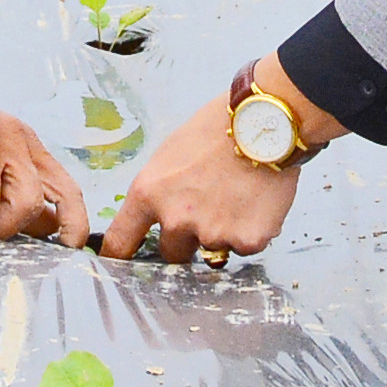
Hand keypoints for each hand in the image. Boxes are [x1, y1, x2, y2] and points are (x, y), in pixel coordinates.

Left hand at [98, 101, 301, 263]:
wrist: (266, 123)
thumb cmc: (217, 130)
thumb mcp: (169, 156)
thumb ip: (159, 193)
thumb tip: (156, 215)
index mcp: (149, 194)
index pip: (120, 241)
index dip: (121, 257)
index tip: (125, 263)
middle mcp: (176, 219)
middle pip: (171, 254)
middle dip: (185, 241)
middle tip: (206, 211)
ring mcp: (211, 233)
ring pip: (211, 250)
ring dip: (220, 233)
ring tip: (235, 198)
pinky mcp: (246, 241)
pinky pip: (243, 247)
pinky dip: (249, 232)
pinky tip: (255, 204)